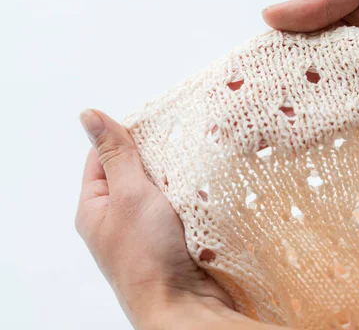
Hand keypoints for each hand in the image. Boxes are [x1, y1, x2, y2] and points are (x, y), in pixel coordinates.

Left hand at [76, 109, 282, 329]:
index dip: (126, 137)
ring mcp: (148, 230)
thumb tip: (89, 116)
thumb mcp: (129, 193)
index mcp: (96, 207)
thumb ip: (116, 154)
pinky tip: (207, 186)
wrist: (183, 305)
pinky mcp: (174, 239)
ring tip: (198, 161)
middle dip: (159, 157)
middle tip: (182, 139)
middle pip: (137, 172)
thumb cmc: (148, 254)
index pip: (104, 158)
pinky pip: (182, 207)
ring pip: (164, 190)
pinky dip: (194, 196)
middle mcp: (119, 219)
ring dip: (180, 177)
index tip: (154, 122)